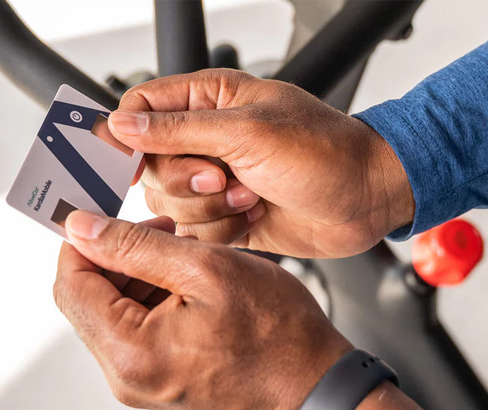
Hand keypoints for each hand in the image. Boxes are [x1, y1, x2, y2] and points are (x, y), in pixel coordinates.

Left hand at [55, 210, 352, 409]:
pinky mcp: (161, 377)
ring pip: (115, 311)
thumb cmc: (277, 334)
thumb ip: (136, 246)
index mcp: (131, 351)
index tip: (100, 216)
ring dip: (139, 274)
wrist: (314, 381)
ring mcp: (144, 380)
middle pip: (90, 299)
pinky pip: (138, 329)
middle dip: (117, 255)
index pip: (71, 284)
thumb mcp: (206, 268)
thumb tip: (84, 229)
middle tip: (160, 229)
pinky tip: (189, 282)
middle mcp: (129, 374)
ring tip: (185, 255)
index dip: (82, 240)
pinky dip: (155, 297)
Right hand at [108, 69, 413, 257]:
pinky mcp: (226, 216)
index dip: (127, 136)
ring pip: (169, 203)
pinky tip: (254, 216)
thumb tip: (122, 125)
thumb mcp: (249, 132)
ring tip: (250, 196)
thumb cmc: (325, 152)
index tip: (131, 163)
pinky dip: (221, 230)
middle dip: (186, 180)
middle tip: (224, 176)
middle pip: (151, 166)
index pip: (141, 109)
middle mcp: (208, 140)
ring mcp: (216, 181)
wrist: (366, 199)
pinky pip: (194, 230)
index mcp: (211, 101)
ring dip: (209, 207)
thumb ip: (179, 130)